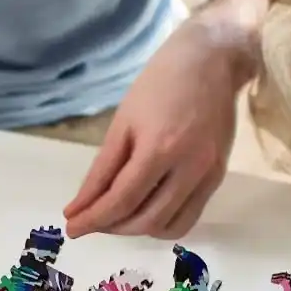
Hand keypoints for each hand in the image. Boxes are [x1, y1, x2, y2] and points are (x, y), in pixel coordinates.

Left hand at [64, 19, 244, 238]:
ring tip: (115, 217)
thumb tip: (80, 206)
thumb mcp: (123, 122)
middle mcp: (189, 167)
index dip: (93, 218)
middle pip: (145, 219)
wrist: (212, 61)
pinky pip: (190, 216)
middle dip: (112, 226)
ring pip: (169, 225)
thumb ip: (102, 169)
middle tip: (90, 221)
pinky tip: (144, 211)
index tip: (71, 228)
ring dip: (137, 229)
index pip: (122, 199)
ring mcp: (208, 174)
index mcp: (159, 148)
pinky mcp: (218, 176)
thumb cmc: (159, 83)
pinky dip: (163, 222)